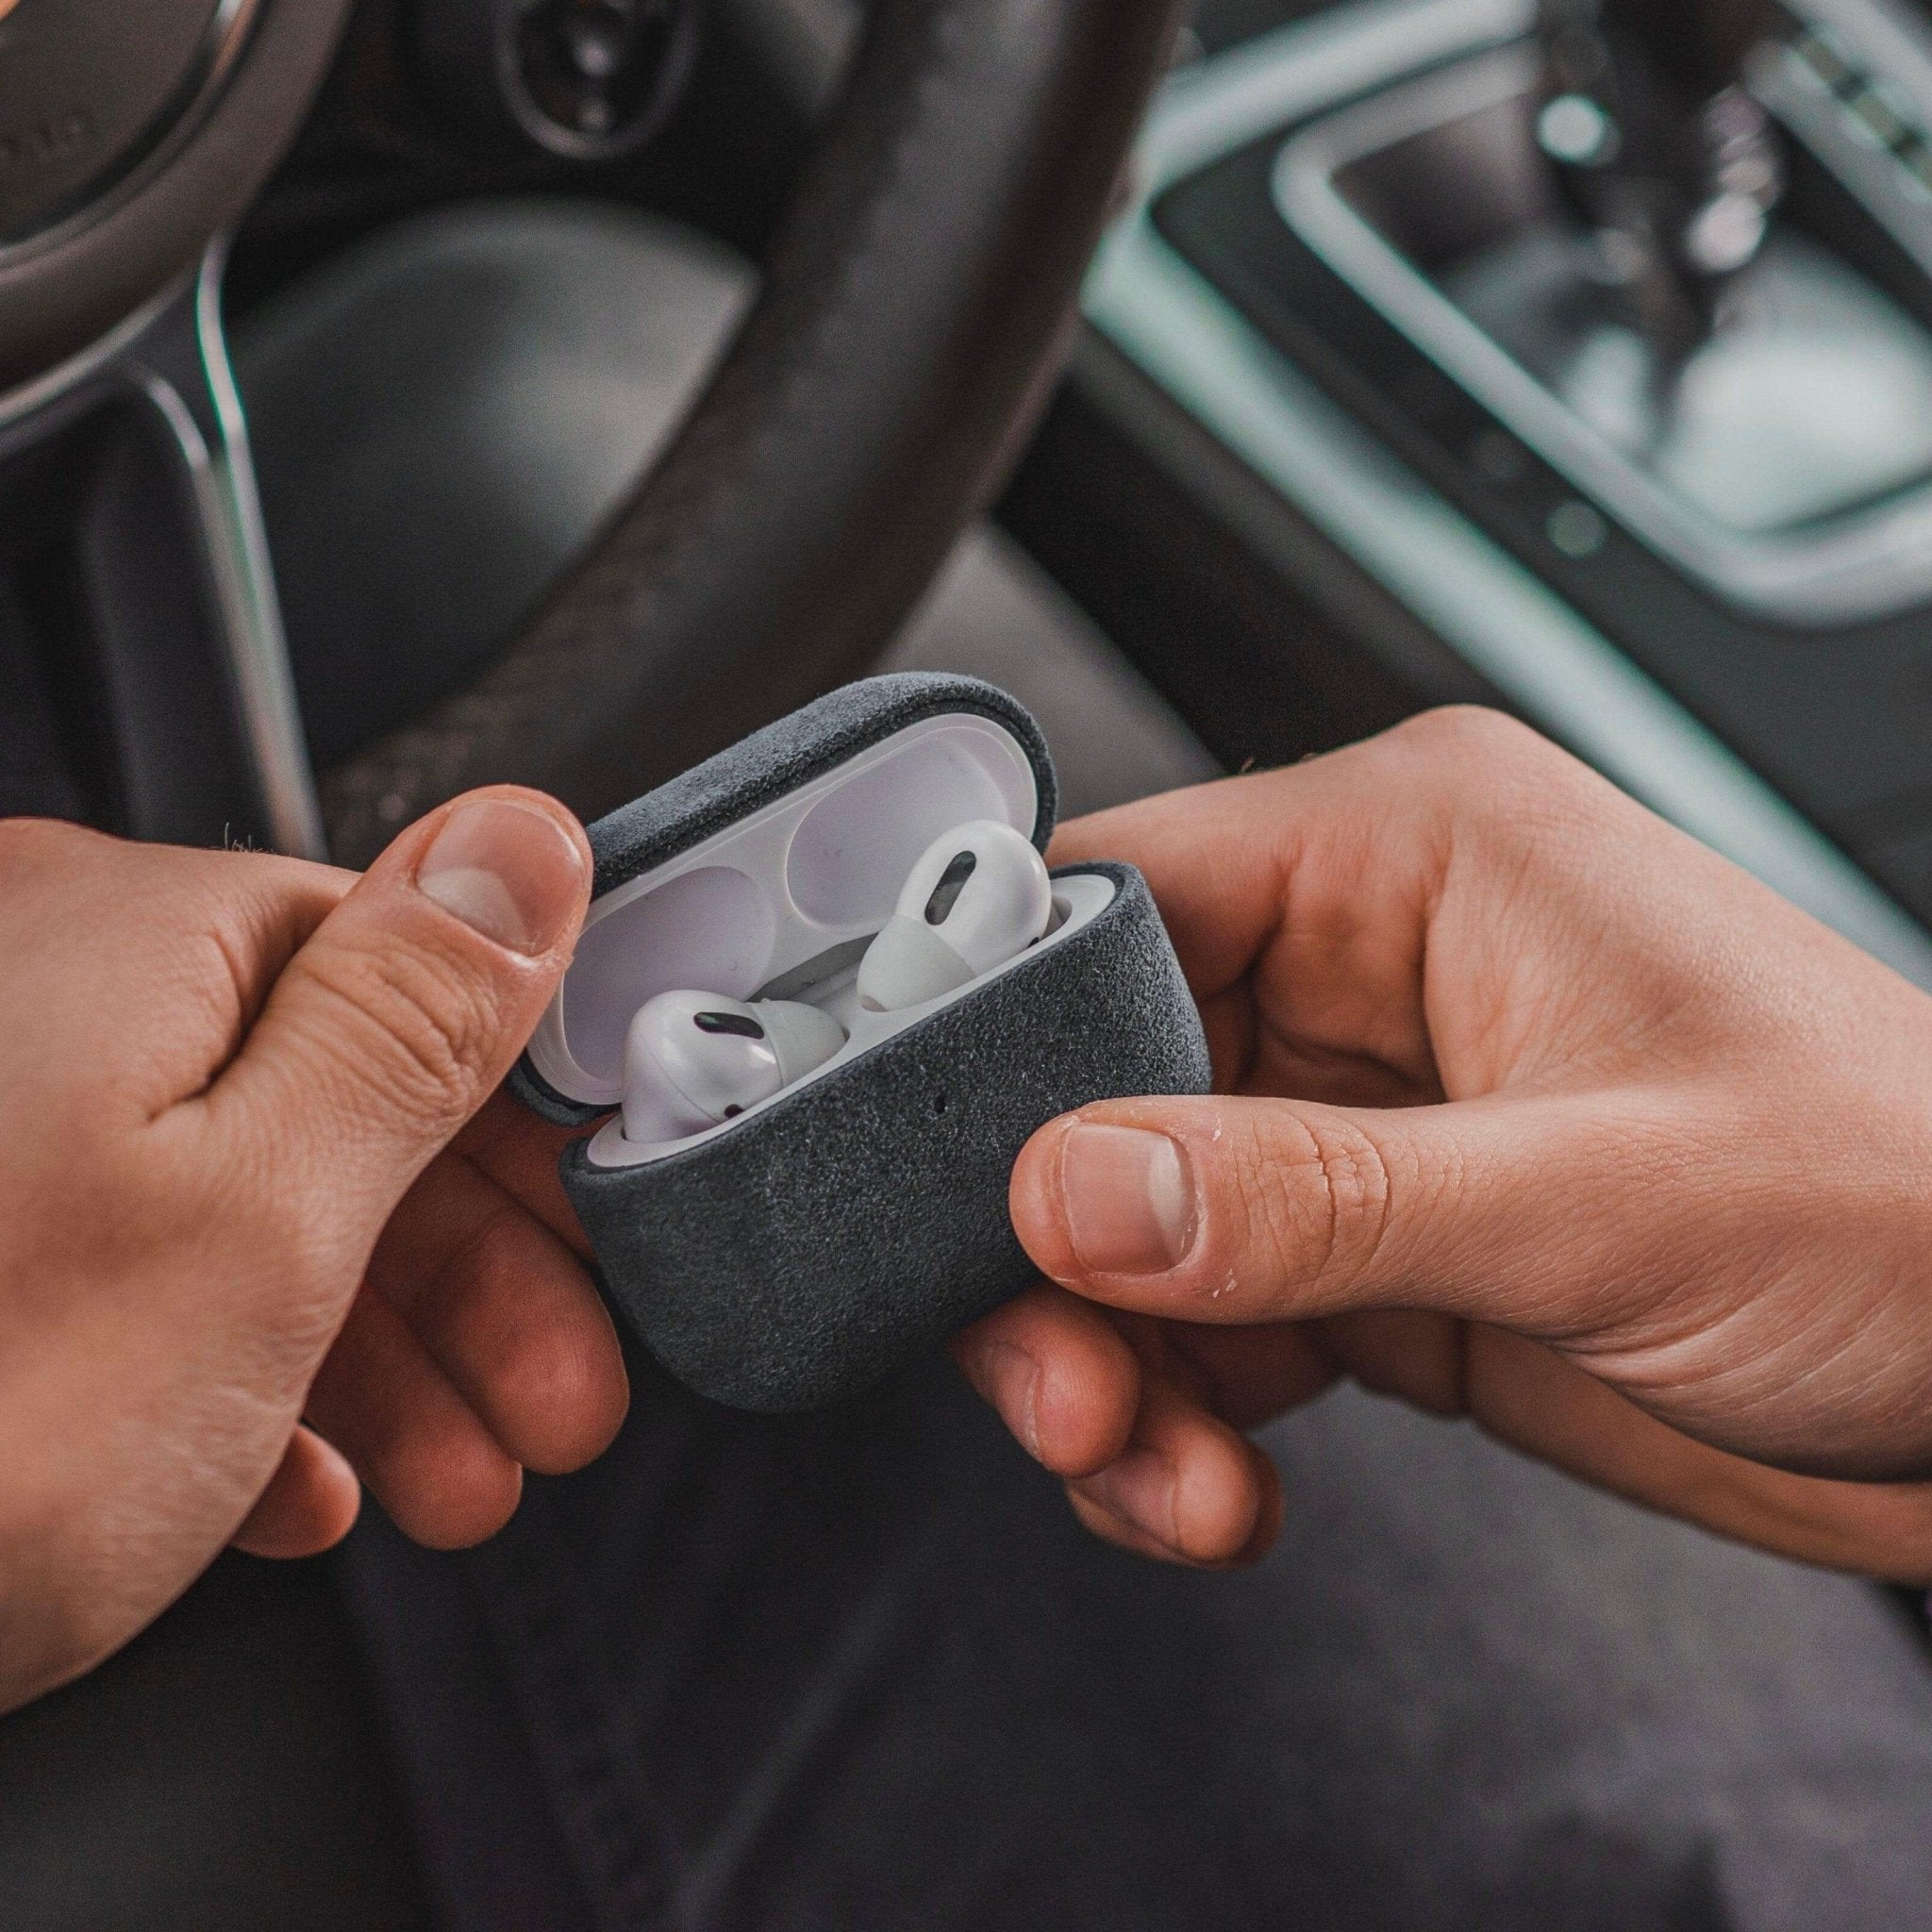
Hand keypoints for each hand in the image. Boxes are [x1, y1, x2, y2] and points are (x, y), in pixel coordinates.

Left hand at [0, 791, 626, 1713]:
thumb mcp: (264, 1219)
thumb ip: (415, 1016)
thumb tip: (522, 846)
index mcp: (118, 939)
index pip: (410, 972)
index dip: (528, 1124)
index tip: (595, 1231)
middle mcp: (33, 990)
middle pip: (332, 1102)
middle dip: (467, 1277)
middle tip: (551, 1398)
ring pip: (240, 1204)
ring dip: (374, 1354)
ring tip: (452, 1477)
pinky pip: (131, 1273)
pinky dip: (232, 1378)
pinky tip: (281, 1481)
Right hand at [956, 709, 1931, 1581]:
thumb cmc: (1912, 1205)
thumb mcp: (1605, 1200)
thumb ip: (1319, 1195)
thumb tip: (1080, 1187)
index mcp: (1409, 857)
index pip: (1113, 896)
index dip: (995, 1032)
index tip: (939, 1177)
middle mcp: (1363, 968)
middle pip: (1088, 1084)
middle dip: (1052, 1253)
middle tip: (1064, 1382)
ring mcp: (1361, 1116)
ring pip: (1128, 1224)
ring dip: (1113, 1362)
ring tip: (1161, 1468)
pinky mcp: (1371, 1247)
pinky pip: (1203, 1320)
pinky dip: (1180, 1415)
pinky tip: (1215, 1483)